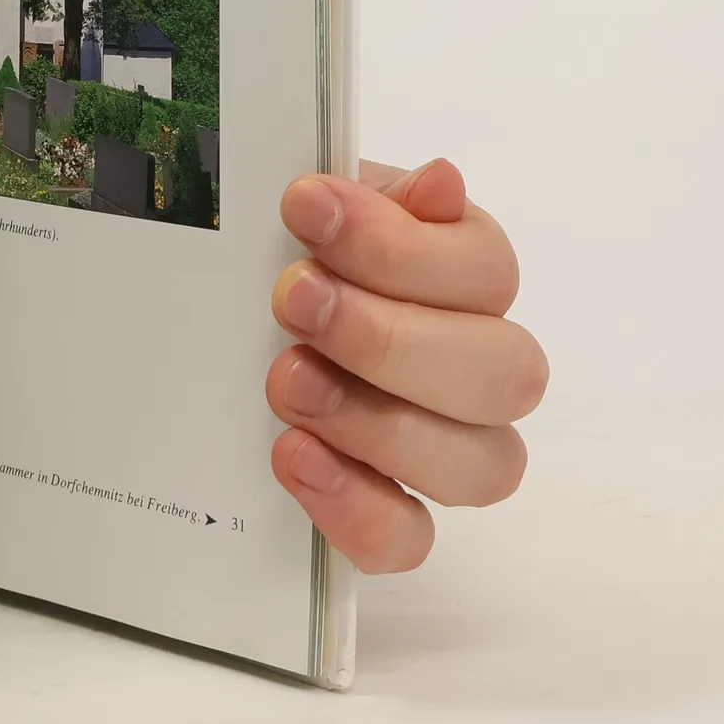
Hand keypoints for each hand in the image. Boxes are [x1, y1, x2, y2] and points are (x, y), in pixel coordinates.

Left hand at [265, 159, 542, 571]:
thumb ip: (375, 197)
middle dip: (388, 337)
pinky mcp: (392, 511)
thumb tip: (441, 183)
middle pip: (502, 373)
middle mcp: (475, 364)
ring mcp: (444, 447)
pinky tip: (296, 457)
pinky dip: (358, 506)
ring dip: (379, 423)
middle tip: (293, 300)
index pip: (482, 269)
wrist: (220, 310)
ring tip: (286, 380)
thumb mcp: (314, 206)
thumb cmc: (285, 251)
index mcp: (463, 272)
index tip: (306, 207)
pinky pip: (411, 539)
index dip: (397, 246)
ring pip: (481, 465)